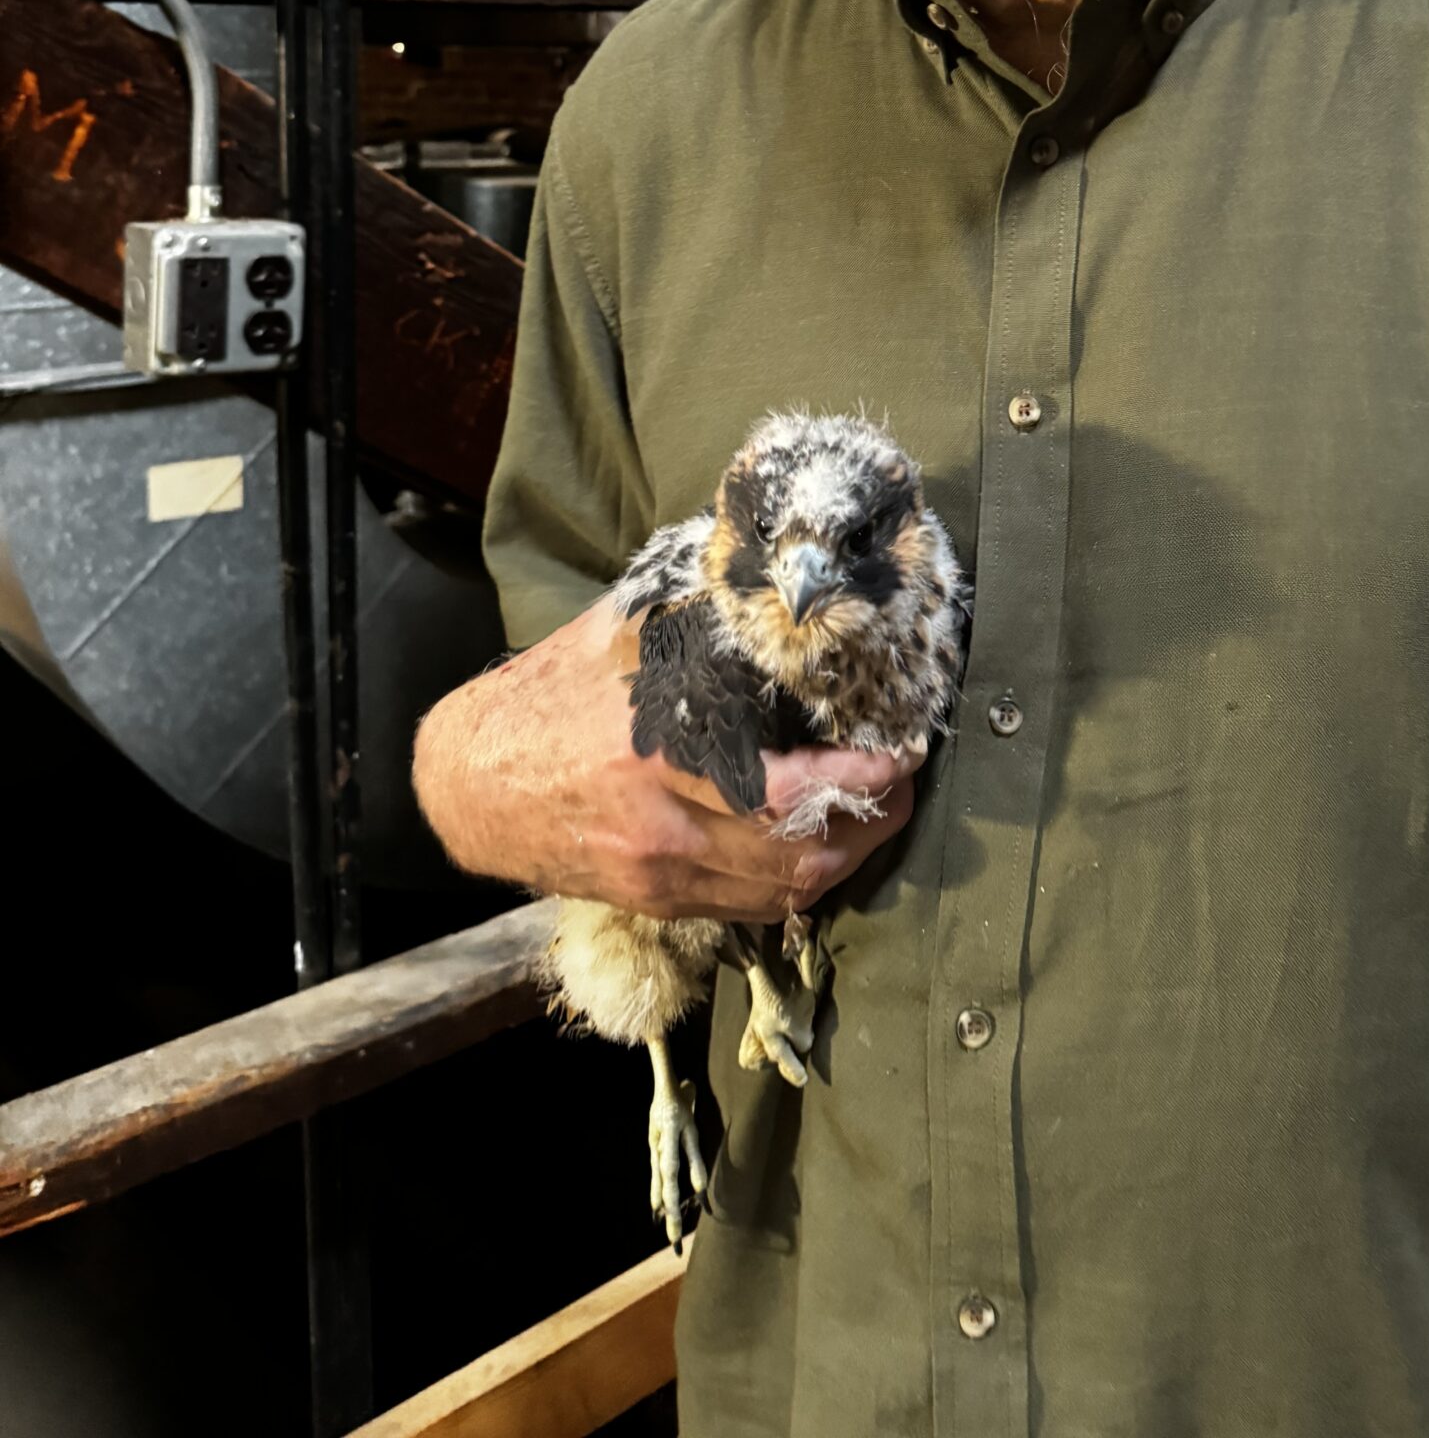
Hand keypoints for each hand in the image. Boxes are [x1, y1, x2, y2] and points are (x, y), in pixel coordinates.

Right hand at [413, 591, 918, 921]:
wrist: (470, 782)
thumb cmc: (549, 695)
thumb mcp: (618, 637)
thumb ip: (692, 612)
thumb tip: (769, 572)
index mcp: (654, 753)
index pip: (782, 789)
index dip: (854, 782)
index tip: (902, 755)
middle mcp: (660, 827)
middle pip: (795, 854)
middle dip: (869, 826)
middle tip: (906, 788)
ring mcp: (656, 876)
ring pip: (779, 893)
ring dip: (844, 862)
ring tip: (878, 819)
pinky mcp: (652, 901)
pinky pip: (747, 908)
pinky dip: (797, 886)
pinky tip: (824, 853)